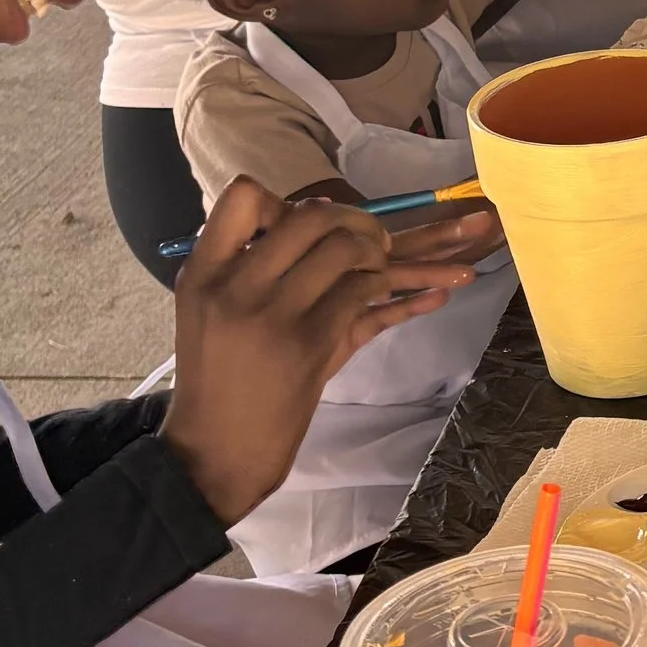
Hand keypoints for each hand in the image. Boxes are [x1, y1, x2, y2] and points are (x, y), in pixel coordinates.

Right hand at [161, 181, 478, 527]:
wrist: (214, 449)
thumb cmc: (221, 377)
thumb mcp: (211, 311)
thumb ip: (253, 265)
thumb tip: (317, 213)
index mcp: (205, 270)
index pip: (244, 197)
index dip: (289, 201)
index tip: (313, 220)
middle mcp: (238, 283)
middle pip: (314, 217)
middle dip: (356, 222)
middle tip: (373, 239)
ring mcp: (276, 313)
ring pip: (348, 252)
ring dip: (382, 255)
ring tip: (391, 266)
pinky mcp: (313, 344)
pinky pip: (369, 297)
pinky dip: (412, 294)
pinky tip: (441, 292)